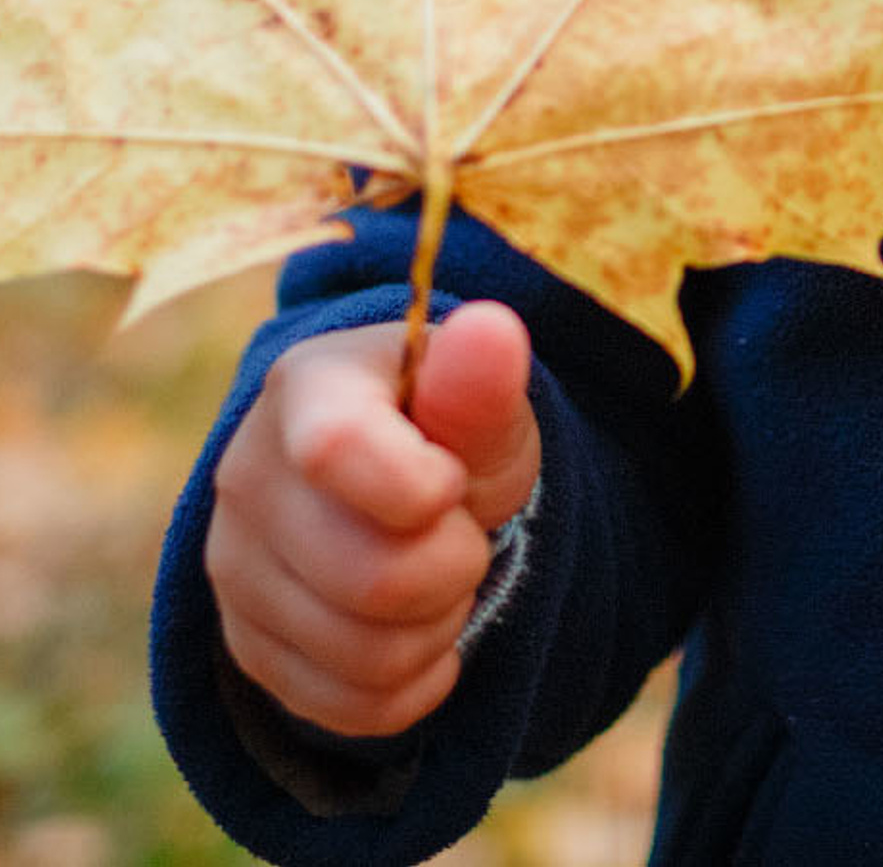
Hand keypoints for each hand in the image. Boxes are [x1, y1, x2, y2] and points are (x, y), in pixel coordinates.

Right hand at [204, 301, 539, 737]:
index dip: (425, 489)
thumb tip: (492, 329)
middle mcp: (247, 476)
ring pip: (368, 655)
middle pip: (373, 578)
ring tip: (439, 571)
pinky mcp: (246, 646)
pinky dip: (415, 681)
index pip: (337, 453)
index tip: (455, 481)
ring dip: (439, 624)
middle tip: (464, 531)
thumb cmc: (448, 427)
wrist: (401, 479)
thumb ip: (483, 383)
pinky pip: (351, 708)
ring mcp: (235, 568)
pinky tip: (419, 630)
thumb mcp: (482, 401)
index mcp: (306, 388)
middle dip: (457, 566)